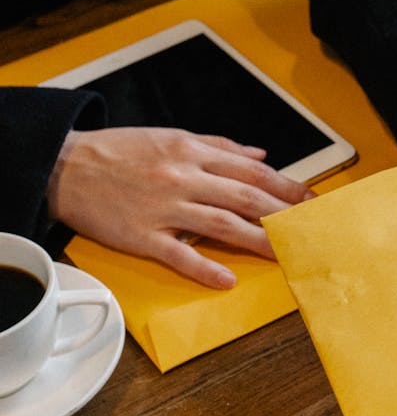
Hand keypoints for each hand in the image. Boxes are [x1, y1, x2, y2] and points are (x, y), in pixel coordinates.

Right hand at [47, 127, 313, 288]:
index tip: (312, 201)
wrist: (65, 166)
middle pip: (246, 199)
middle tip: (311, 230)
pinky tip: (227, 278)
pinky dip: (205, 267)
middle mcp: (184, 178)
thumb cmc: (118, 152)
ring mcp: (164, 208)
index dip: (287, 187)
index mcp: (192, 153)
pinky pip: (178, 254)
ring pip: (222, 225)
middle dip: (284, 215)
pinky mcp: (142, 235)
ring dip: (258, 241)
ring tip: (285, 254)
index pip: (253, 173)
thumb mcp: (171, 137)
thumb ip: (218, 147)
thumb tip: (260, 156)